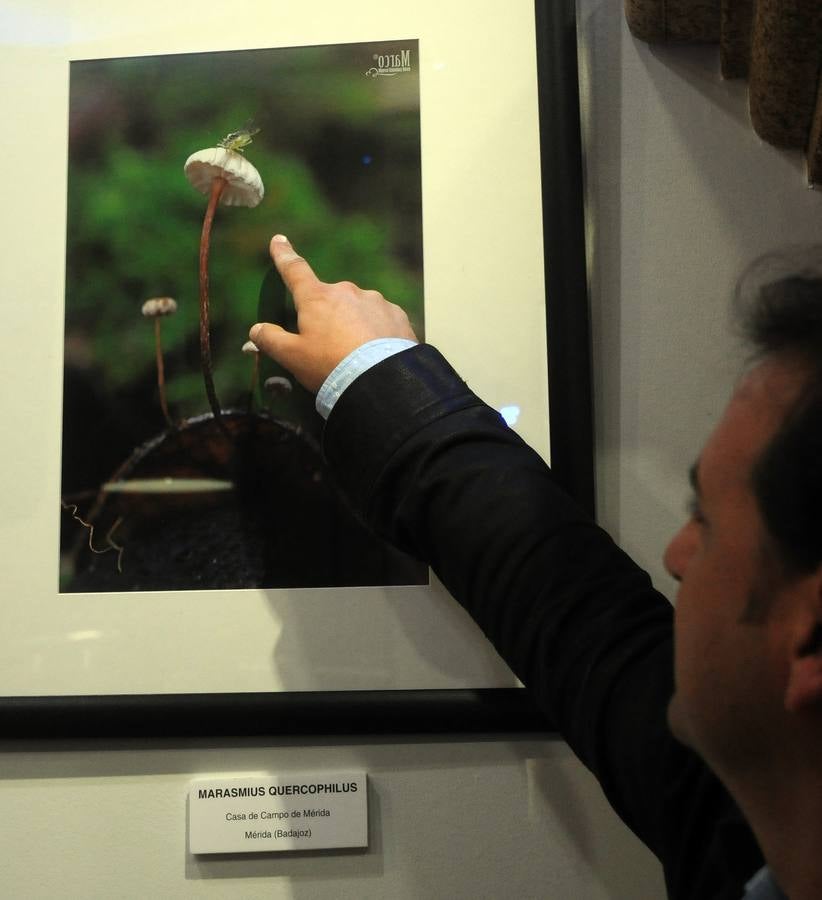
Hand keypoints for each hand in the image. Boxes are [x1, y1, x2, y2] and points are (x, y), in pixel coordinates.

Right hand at [249, 235, 418, 392]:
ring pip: (357, 310)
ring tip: (356, 357)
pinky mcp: (397, 316)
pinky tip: (376, 355)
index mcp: (317, 298)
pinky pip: (381, 321)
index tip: (279, 241)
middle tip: (329, 349)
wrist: (381, 381)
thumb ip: (271, 341)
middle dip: (327, 318)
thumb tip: (256, 330)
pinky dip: (376, 334)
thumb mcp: (293, 357)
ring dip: (354, 326)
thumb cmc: (331, 367)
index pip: (294, 270)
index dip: (284, 256)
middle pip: (329, 300)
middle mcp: (347, 292)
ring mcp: (375, 302)